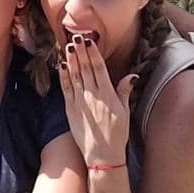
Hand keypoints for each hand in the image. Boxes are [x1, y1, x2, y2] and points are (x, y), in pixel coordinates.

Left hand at [59, 35, 134, 166]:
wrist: (102, 156)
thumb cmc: (116, 134)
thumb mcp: (125, 112)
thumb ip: (125, 91)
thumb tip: (132, 75)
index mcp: (107, 94)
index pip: (99, 68)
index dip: (93, 53)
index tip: (89, 40)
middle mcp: (93, 95)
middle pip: (86, 68)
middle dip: (81, 51)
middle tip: (76, 36)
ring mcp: (80, 101)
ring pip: (75, 75)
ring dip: (72, 59)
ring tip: (68, 45)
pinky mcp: (70, 109)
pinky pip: (66, 89)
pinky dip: (63, 76)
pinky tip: (61, 65)